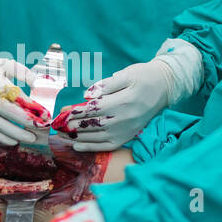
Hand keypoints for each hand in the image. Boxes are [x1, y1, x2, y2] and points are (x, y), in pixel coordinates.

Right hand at [0, 57, 50, 145]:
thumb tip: (35, 84)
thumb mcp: (4, 64)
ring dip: (19, 135)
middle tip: (42, 129)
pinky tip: (14, 141)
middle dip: (29, 123)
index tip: (45, 114)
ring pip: (3, 127)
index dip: (34, 108)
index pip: (20, 99)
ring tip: (32, 138)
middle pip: (13, 115)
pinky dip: (3, 139)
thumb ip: (22, 71)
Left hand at [53, 60, 175, 151]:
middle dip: (72, 125)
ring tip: (60, 135)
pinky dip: (91, 147)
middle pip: (93, 125)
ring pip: (97, 137)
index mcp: (124, 101)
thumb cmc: (143, 77)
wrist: (165, 87)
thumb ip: (106, 85)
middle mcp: (125, 118)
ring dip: (76, 137)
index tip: (63, 112)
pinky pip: (107, 146)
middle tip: (56, 125)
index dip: (76, 111)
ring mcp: (126, 130)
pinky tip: (76, 146)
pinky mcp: (128, 136)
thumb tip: (87, 95)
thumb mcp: (126, 74)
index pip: (94, 109)